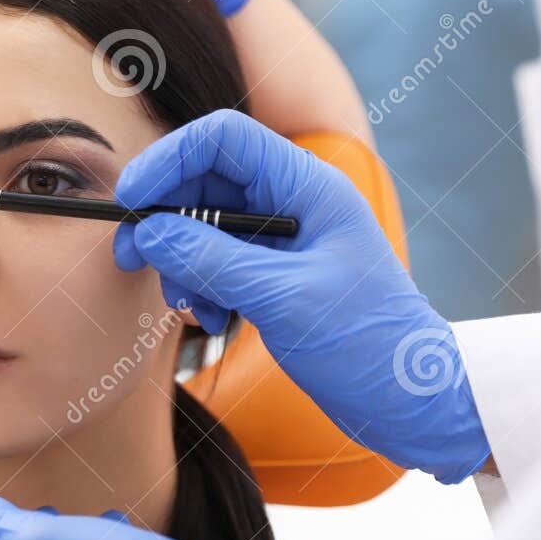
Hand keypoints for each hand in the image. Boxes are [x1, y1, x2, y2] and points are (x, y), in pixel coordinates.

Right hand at [112, 109, 490, 483]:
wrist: (408, 400)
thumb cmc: (368, 344)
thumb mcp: (282, 299)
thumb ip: (211, 260)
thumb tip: (148, 233)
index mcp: (307, 187)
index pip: (223, 139)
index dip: (169, 159)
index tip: (132, 200)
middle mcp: (292, 202)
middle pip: (204, 181)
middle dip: (165, 219)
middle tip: (132, 259)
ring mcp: (282, 238)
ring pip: (203, 224)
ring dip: (182, 262)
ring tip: (190, 307)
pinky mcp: (273, 272)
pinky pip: (215, 260)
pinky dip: (200, 286)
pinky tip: (212, 320)